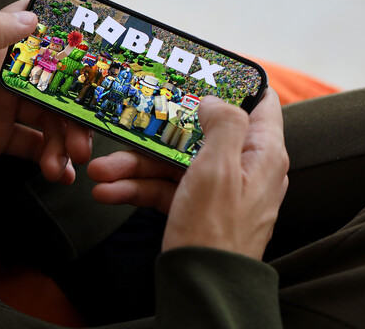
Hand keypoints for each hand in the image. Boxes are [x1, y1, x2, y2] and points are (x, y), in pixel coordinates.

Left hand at [0, 0, 91, 192]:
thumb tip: (30, 16)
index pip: (33, 31)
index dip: (65, 39)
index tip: (92, 55)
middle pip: (52, 85)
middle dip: (73, 109)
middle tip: (83, 135)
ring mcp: (2, 109)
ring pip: (49, 118)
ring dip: (64, 140)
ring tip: (66, 162)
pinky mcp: (0, 137)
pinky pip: (36, 144)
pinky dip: (50, 157)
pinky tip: (58, 171)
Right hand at [88, 88, 288, 259]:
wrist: (200, 289)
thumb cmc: (215, 231)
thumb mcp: (218, 169)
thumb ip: (223, 124)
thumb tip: (212, 101)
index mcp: (261, 153)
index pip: (259, 102)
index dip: (231, 84)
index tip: (198, 75)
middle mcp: (241, 167)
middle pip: (199, 133)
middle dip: (159, 132)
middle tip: (131, 125)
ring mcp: (216, 188)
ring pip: (174, 162)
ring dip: (136, 165)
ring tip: (102, 171)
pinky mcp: (194, 205)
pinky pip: (165, 187)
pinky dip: (138, 188)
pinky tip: (109, 191)